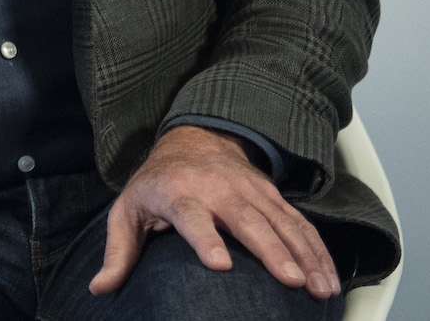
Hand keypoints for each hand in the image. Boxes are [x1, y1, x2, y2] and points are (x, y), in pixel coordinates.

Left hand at [90, 125, 338, 299]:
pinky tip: (330, 278)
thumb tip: (99, 288)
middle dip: (271, 251)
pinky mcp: (272, 195)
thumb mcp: (128, 211)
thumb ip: (119, 251)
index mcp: (178, 194)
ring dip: (305, 255)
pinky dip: (318, 250)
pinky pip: (299, 223)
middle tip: (291, 282)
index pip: (192, 217)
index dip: (205, 239)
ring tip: (320, 289)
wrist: (190, 138)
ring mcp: (249, 190)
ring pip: (282, 223)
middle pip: (247, 221)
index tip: (219, 264)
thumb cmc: (155, 184)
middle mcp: (217, 189)